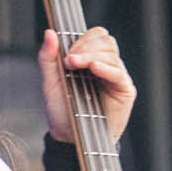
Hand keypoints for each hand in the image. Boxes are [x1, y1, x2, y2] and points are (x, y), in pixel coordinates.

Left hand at [40, 26, 135, 146]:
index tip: (68, 52)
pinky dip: (105, 67)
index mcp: (91, 60)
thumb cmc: (63, 111)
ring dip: (92, 55)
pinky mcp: (123, 91)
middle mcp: (106, 66)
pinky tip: (94, 69)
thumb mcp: (50, 82)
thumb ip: (48, 57)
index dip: (83, 38)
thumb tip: (50, 33)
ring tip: (76, 66)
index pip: (96, 36)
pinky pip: (118, 73)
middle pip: (106, 41)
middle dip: (86, 46)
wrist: (70, 137)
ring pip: (112, 53)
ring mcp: (116, 77)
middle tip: (70, 60)